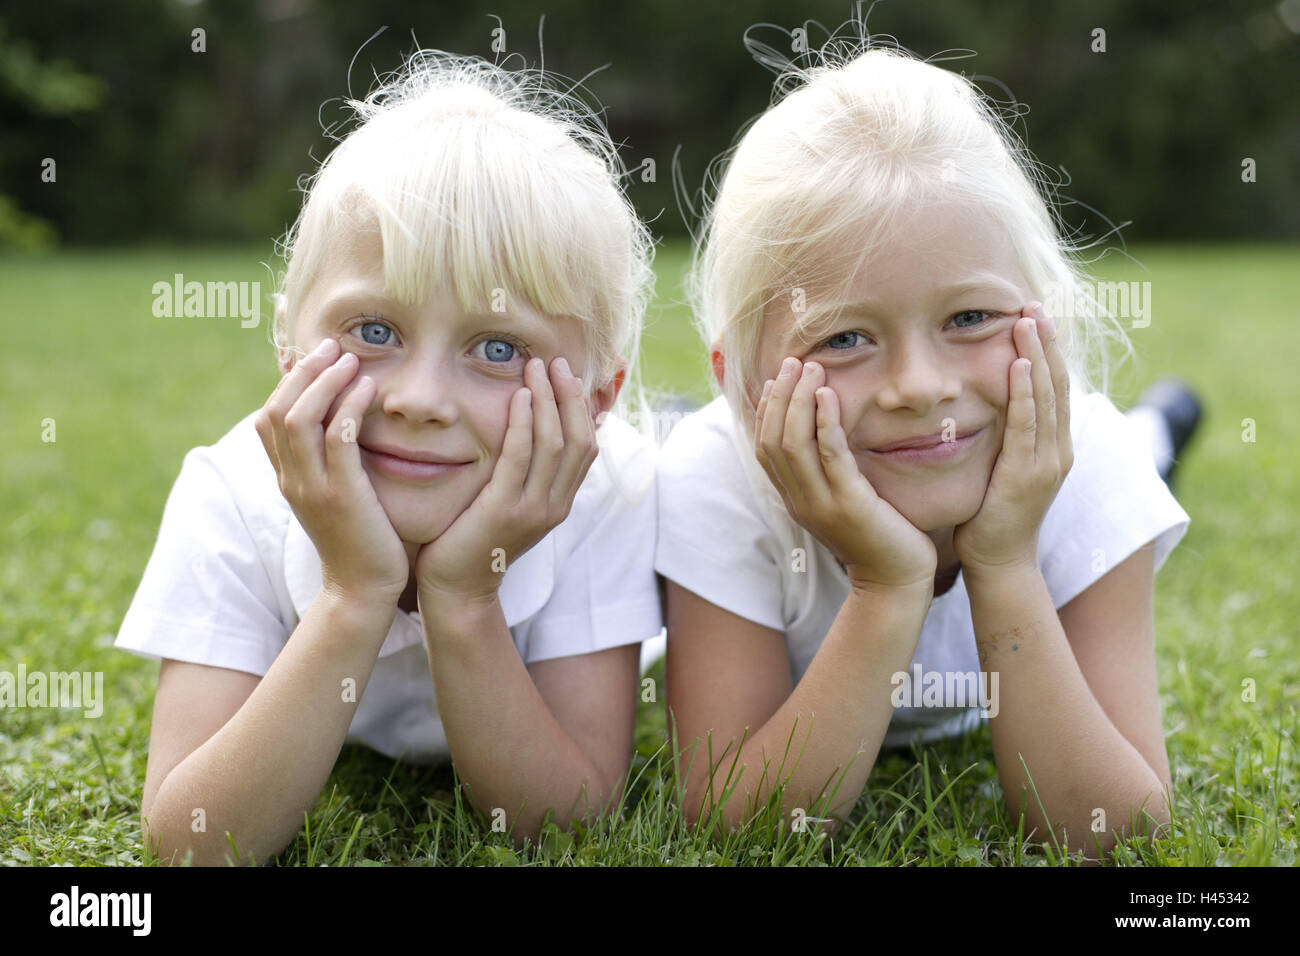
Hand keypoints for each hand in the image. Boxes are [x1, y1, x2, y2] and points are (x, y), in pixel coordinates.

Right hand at [255, 338, 409, 604]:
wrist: (363, 590)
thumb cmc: (359, 539)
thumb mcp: (336, 494)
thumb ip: (331, 462)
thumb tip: (341, 423)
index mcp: (287, 478)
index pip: (268, 417)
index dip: (286, 380)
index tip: (312, 354)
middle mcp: (292, 479)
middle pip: (277, 409)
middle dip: (303, 371)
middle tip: (332, 345)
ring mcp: (312, 488)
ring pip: (300, 418)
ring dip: (324, 380)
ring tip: (350, 358)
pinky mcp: (342, 496)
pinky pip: (338, 439)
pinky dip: (349, 407)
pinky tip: (368, 389)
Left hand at [414, 356, 596, 604]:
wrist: (457, 590)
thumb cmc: (474, 542)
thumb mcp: (511, 506)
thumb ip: (524, 475)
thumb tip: (530, 435)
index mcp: (559, 503)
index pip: (587, 446)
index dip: (581, 408)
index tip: (568, 375)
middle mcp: (554, 505)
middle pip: (579, 440)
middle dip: (570, 396)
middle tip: (556, 362)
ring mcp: (533, 509)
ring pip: (555, 443)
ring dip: (549, 400)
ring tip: (537, 368)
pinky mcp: (504, 510)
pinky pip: (520, 457)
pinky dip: (524, 423)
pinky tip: (519, 397)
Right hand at [755, 357, 936, 590]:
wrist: (895, 581)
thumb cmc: (878, 536)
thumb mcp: (844, 501)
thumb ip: (831, 473)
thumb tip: (827, 437)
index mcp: (795, 499)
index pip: (764, 449)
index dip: (767, 410)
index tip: (778, 378)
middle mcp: (800, 501)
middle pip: (773, 440)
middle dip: (780, 396)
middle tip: (793, 362)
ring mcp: (821, 504)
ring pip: (793, 444)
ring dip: (799, 400)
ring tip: (811, 368)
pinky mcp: (849, 504)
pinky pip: (829, 455)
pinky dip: (824, 422)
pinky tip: (828, 396)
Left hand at [953, 303, 1073, 573]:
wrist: (998, 562)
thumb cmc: (991, 518)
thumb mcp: (1001, 469)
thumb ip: (1002, 439)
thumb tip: (987, 407)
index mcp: (1053, 446)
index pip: (1054, 387)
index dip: (1047, 351)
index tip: (1034, 316)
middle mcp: (1058, 449)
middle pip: (1057, 383)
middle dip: (1046, 341)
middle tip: (1033, 303)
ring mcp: (1048, 461)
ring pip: (1047, 396)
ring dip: (1038, 355)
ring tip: (1027, 319)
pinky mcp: (1028, 473)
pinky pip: (1028, 424)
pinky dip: (1026, 393)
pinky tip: (1019, 365)